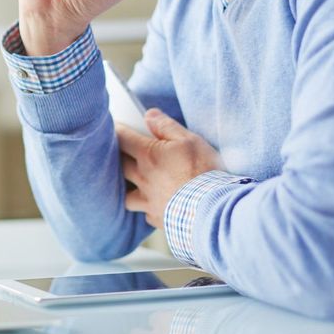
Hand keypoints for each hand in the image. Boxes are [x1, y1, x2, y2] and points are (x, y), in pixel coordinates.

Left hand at [117, 109, 221, 227]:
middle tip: (124, 152)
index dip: (118, 131)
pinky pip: (146, 213)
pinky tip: (157, 204)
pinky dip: (149, 208)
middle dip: (120, 158)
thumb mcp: (190, 140)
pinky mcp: (158, 218)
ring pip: (127, 195)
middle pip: (120, 165)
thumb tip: (148, 115)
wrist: (215, 210)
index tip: (117, 128)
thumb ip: (166, 126)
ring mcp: (149, 201)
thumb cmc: (204, 172)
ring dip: (130, 188)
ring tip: (138, 184)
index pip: (123, 139)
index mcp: (149, 156)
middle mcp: (143, 178)